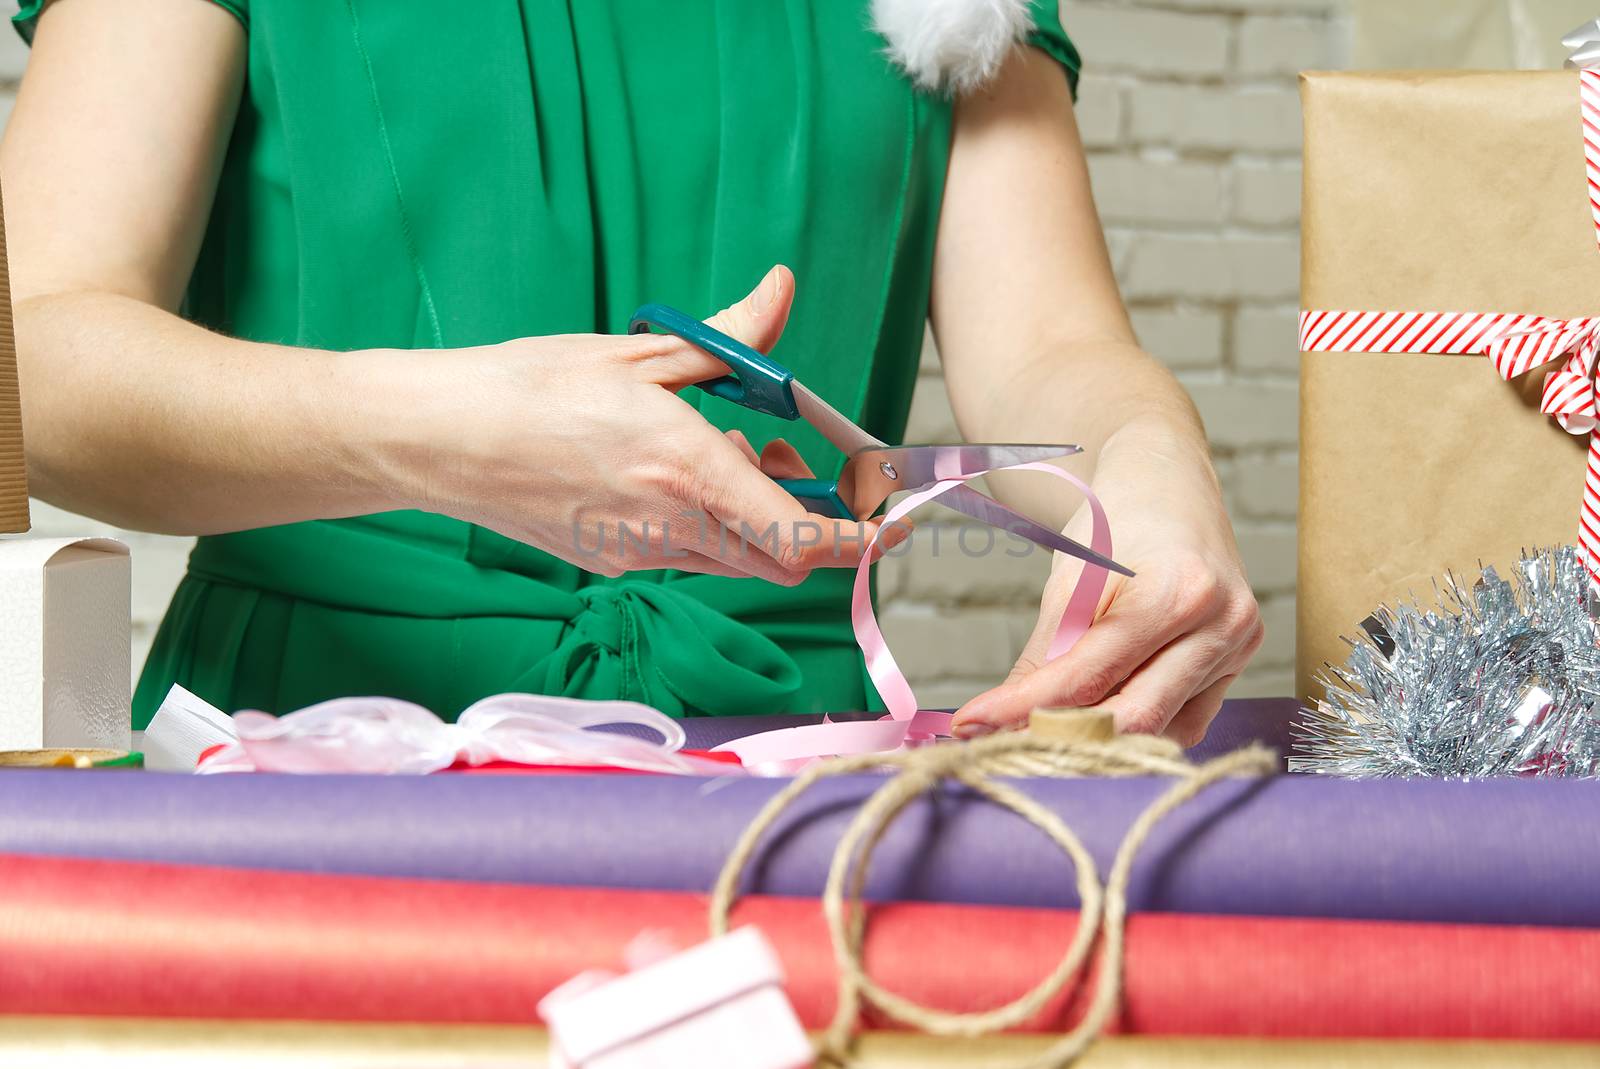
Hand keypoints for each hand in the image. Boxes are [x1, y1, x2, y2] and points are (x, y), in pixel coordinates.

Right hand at [385, 265, 888, 582]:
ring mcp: (639, 554)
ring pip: (737, 560)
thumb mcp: (640, 353)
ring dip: (757, 521)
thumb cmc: (529, 388)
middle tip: (790, 457)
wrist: (438, 440)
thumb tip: (781, 292)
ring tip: (723, 453)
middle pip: (781, 559)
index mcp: (687, 470)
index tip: (889, 525)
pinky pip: (689, 557)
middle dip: (811, 522)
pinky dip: (708, 525)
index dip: (858, 540)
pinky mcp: (611, 563)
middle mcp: (671, 527)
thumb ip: (728, 338)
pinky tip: (670, 473)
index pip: (803, 537)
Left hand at [950, 428, 1263, 745]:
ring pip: (1161, 729)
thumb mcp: (1070, 580)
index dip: (1026, 707)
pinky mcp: (1239, 661)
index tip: (973, 724)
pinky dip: (1139, 727)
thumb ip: (1046, 656)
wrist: (1167, 485)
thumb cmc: (1117, 522)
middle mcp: (1222, 625)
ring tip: (1044, 728)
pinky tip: (1103, 714)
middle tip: (1004, 742)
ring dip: (1100, 739)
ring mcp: (1238, 646)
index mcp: (1177, 592)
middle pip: (1134, 717)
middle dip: (1063, 737)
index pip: (1090, 675)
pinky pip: (1185, 722)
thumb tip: (1004, 722)